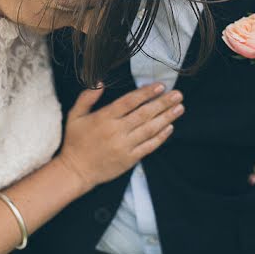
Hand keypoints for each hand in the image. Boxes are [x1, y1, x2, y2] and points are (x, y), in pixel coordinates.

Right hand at [57, 83, 182, 190]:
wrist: (75, 171)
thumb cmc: (75, 142)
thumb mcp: (75, 115)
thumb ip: (87, 97)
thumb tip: (100, 82)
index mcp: (104, 118)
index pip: (130, 101)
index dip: (146, 93)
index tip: (160, 86)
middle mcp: (117, 131)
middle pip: (144, 114)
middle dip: (163, 103)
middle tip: (177, 94)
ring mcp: (124, 146)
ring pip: (149, 129)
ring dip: (166, 118)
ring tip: (179, 108)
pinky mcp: (129, 159)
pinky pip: (148, 146)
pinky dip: (160, 137)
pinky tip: (170, 127)